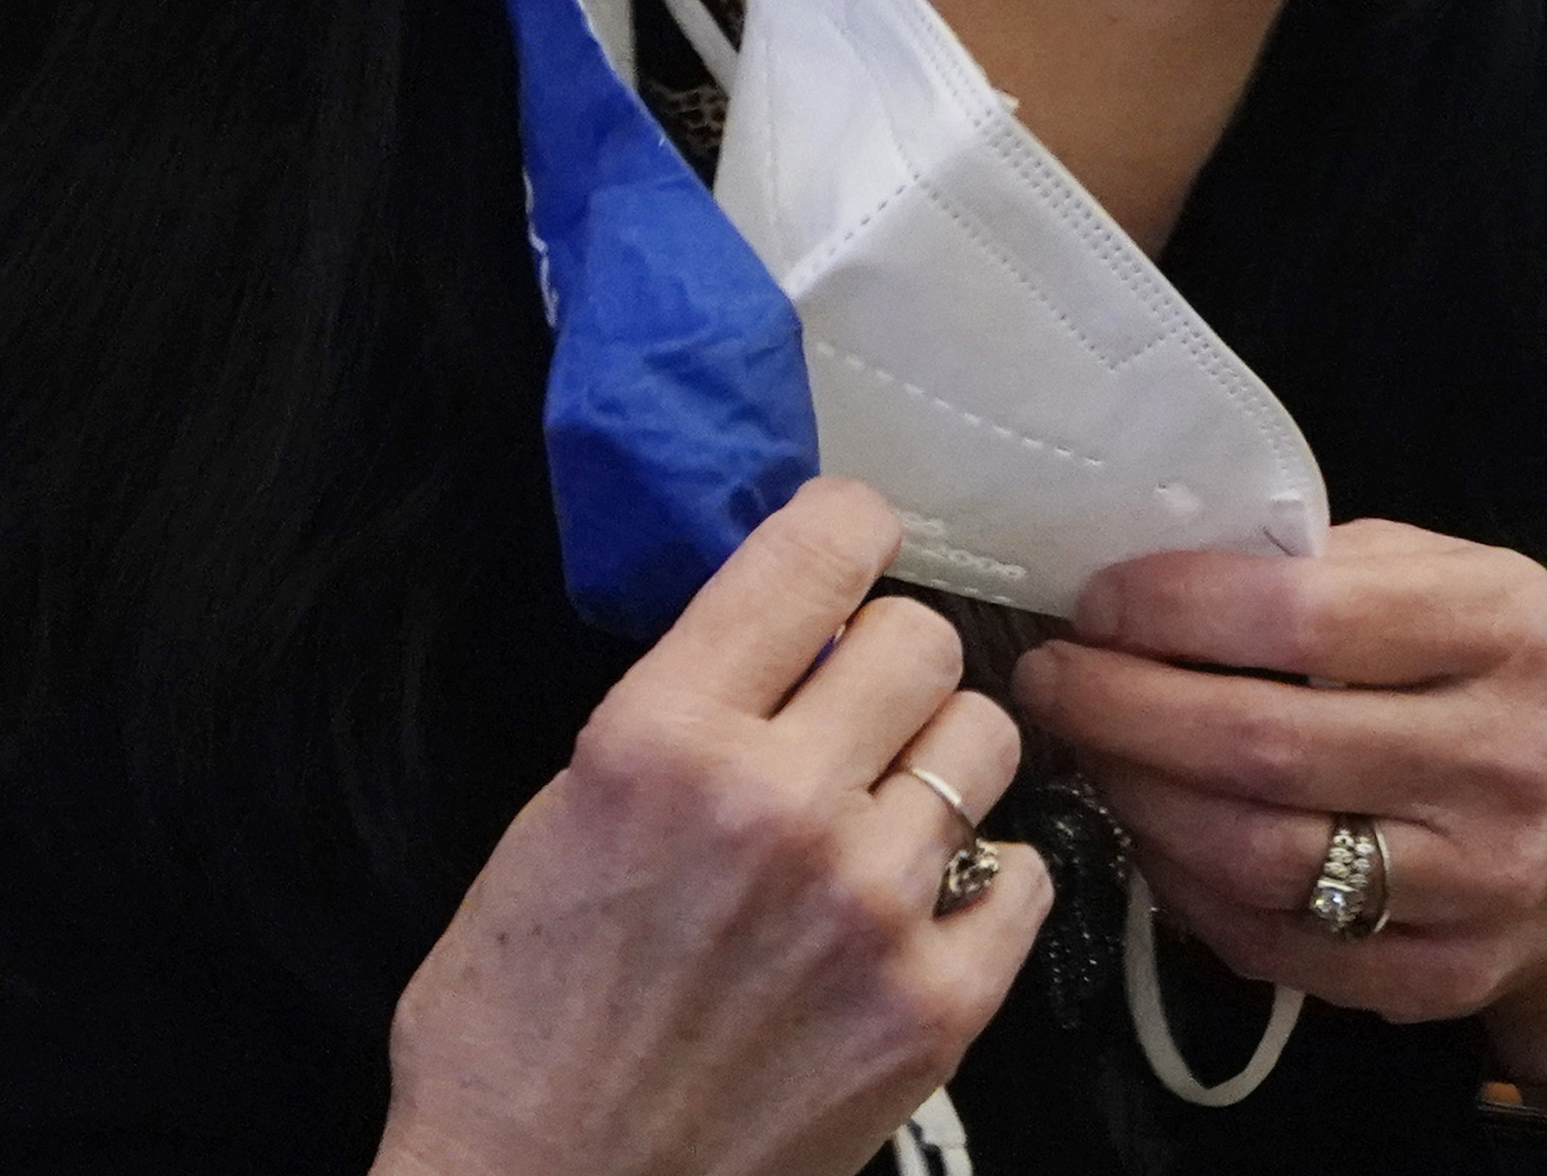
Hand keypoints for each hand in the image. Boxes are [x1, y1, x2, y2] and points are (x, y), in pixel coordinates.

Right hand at [374, 478, 1050, 1175]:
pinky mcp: (935, 1005)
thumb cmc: (519, 1019)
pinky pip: (1027, 875)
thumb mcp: (558, 818)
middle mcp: (778, 804)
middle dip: (890, 661)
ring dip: (938, 763)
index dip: (846, 528)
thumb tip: (785, 640)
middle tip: (859, 710)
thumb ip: (678, 715)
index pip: (812, 555)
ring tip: (890, 814)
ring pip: (983, 742)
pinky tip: (922, 909)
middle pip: (923, 639)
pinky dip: (982, 883)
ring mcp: (870, 907)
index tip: (854, 540)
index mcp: (661, 738)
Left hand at [1012, 520, 1546, 1101]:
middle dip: (1119, 708)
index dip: (1171, 609)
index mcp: (1504, 630)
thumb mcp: (1466, 584)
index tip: (1095, 603)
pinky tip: (1152, 834)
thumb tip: (1161, 568)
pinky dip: (1183, 889)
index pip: (1299, 616)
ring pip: (1250, 856)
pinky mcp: (1439, 974)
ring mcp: (1476, 883)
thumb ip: (1333, 569)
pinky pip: (1270, 941)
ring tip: (1089, 750)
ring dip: (1136, 800)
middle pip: (1256, 744)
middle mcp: (1499, 760)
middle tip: (1050, 679)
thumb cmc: (1516, 686)